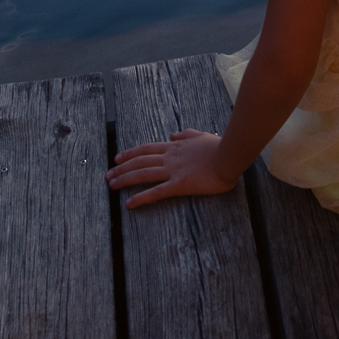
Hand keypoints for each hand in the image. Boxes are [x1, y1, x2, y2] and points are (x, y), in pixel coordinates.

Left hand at [106, 128, 236, 208]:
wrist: (230, 155)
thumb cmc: (219, 146)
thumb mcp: (201, 135)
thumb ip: (186, 135)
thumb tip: (172, 135)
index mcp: (175, 146)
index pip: (147, 149)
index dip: (130, 153)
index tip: (117, 158)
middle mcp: (170, 157)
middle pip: (140, 161)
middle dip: (122, 168)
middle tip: (108, 175)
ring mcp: (173, 170)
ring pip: (143, 174)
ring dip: (125, 180)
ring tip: (111, 186)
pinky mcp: (179, 184)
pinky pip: (156, 192)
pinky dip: (141, 198)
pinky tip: (129, 204)